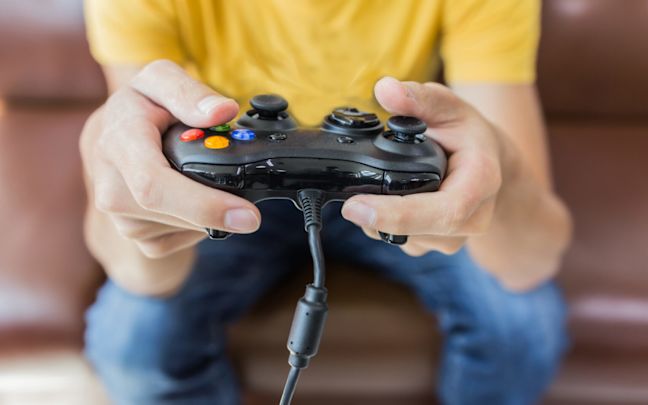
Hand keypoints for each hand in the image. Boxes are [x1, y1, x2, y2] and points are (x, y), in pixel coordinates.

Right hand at [80, 60, 260, 259]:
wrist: (112, 131)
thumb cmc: (142, 105)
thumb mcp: (161, 80)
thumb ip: (190, 93)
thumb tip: (223, 112)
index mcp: (118, 141)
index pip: (154, 184)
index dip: (204, 205)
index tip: (246, 215)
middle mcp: (110, 184)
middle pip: (173, 214)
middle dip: (217, 212)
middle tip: (250, 210)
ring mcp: (118, 215)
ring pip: (179, 229)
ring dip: (206, 215)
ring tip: (207, 183)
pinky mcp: (131, 234)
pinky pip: (174, 241)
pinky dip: (195, 226)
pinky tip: (193, 200)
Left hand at [342, 77, 503, 256]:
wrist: (488, 161)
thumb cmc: (467, 133)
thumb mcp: (448, 106)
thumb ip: (417, 98)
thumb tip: (385, 89)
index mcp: (481, 182)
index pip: (444, 211)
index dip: (398, 215)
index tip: (356, 208)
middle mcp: (473, 217)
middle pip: (421, 232)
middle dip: (379, 221)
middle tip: (348, 205)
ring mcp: (457, 236)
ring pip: (410, 241)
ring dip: (381, 224)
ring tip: (368, 198)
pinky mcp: (439, 243)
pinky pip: (407, 243)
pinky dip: (386, 226)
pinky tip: (381, 205)